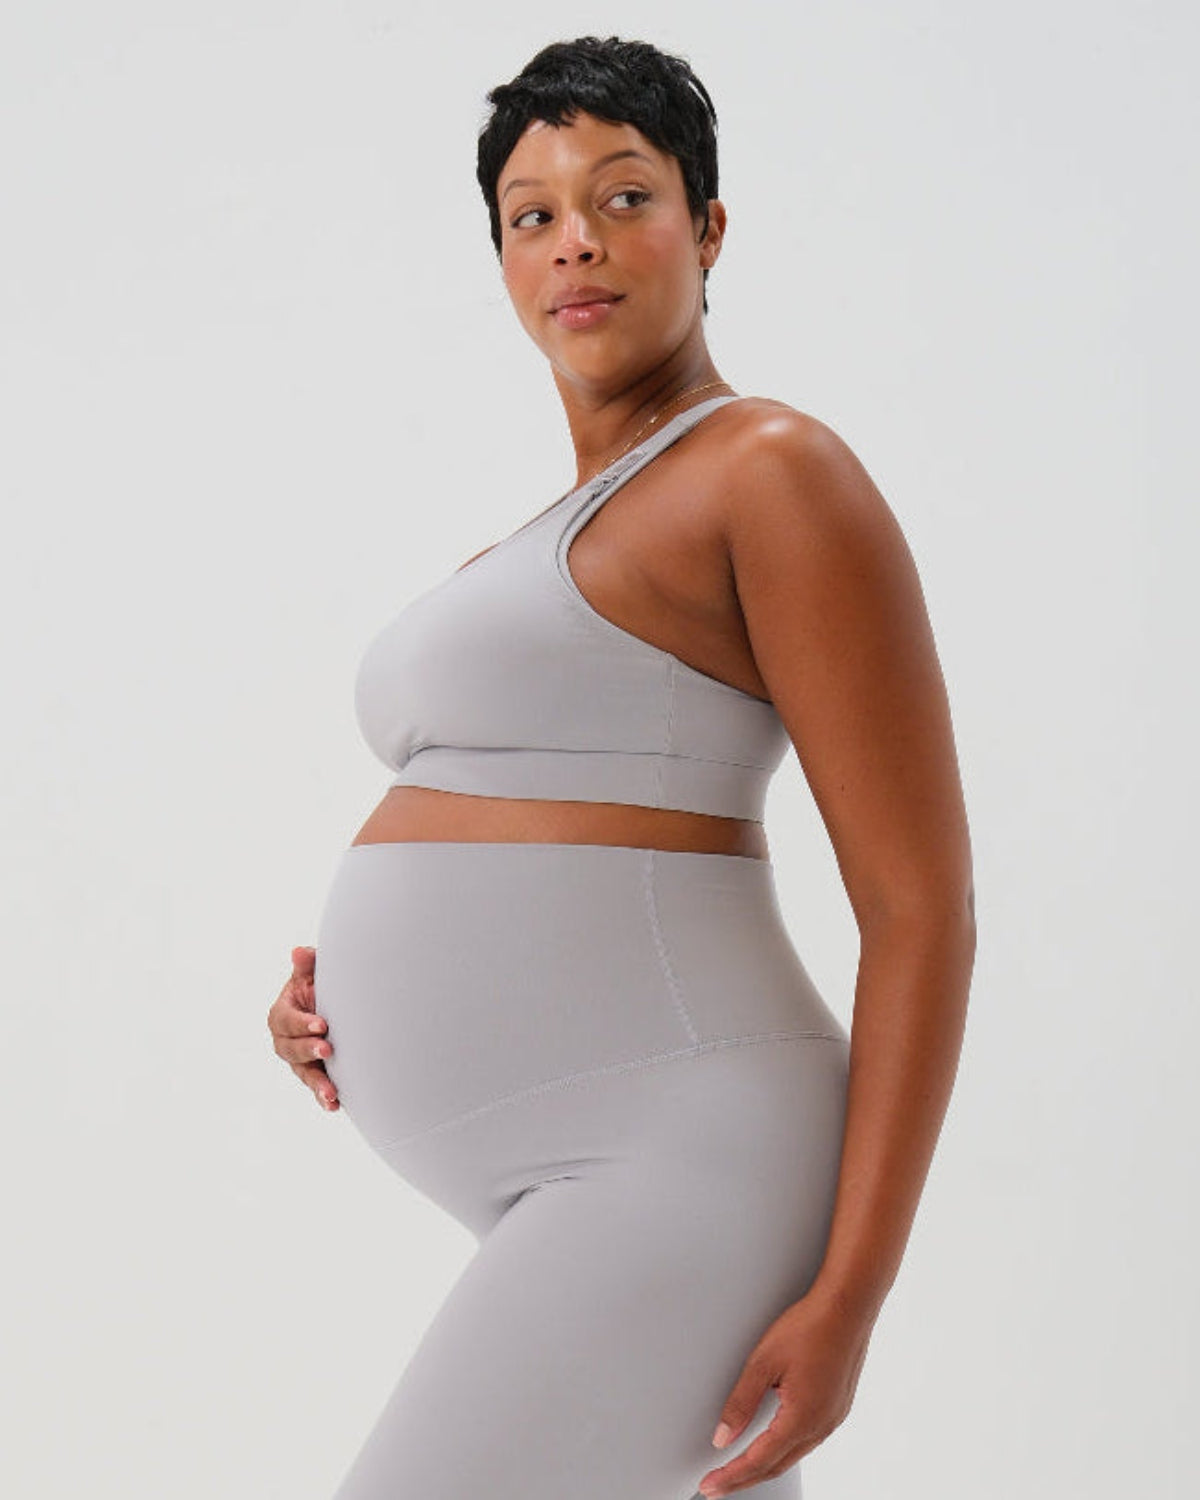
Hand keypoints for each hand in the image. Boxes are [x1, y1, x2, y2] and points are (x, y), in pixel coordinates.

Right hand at [267, 945, 338, 1112]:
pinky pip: (315, 1087)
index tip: (322, 1024)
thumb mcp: (312, 974)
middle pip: (290, 1049)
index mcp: (281, 1014)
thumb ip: (307, 965)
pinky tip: (334, 1105)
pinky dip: (323, 1097)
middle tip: (328, 1049)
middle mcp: (285, 1040)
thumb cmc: (320, 986)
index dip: (301, 1023)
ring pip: (303, 1072)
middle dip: (308, 1050)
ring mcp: (298, 1059)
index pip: (286, 1020)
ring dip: (316, 1082)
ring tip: (331, 1092)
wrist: (335, 1005)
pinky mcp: (313, 1072)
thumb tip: (299, 952)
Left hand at [697, 1288, 873, 1497]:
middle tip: (717, 1486)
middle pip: (776, 1465)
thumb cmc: (810, 1326)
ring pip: (793, 1455)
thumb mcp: (763, 1362)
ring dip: (765, 1465)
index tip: (710, 1486)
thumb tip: (722, 1436)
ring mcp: (833, 1418)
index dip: (731, 1477)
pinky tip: (773, 1444)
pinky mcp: (837, 1408)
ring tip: (739, 1469)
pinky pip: (807, 1439)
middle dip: (744, 1478)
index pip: (758, 1461)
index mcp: (802, 1418)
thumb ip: (740, 1402)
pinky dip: (784, 1449)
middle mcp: (821, 1426)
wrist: (847, 1307)